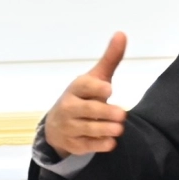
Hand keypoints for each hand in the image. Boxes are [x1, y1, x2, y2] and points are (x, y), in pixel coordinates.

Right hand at [43, 33, 128, 157]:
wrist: (56, 126)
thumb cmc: (82, 98)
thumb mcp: (95, 78)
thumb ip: (110, 59)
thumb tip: (122, 34)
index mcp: (76, 89)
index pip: (84, 86)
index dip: (95, 87)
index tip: (108, 89)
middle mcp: (70, 107)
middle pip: (87, 109)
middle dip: (104, 112)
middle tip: (122, 115)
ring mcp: (70, 127)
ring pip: (88, 128)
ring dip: (104, 129)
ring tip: (120, 129)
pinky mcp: (74, 144)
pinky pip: (87, 145)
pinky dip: (99, 145)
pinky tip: (111, 143)